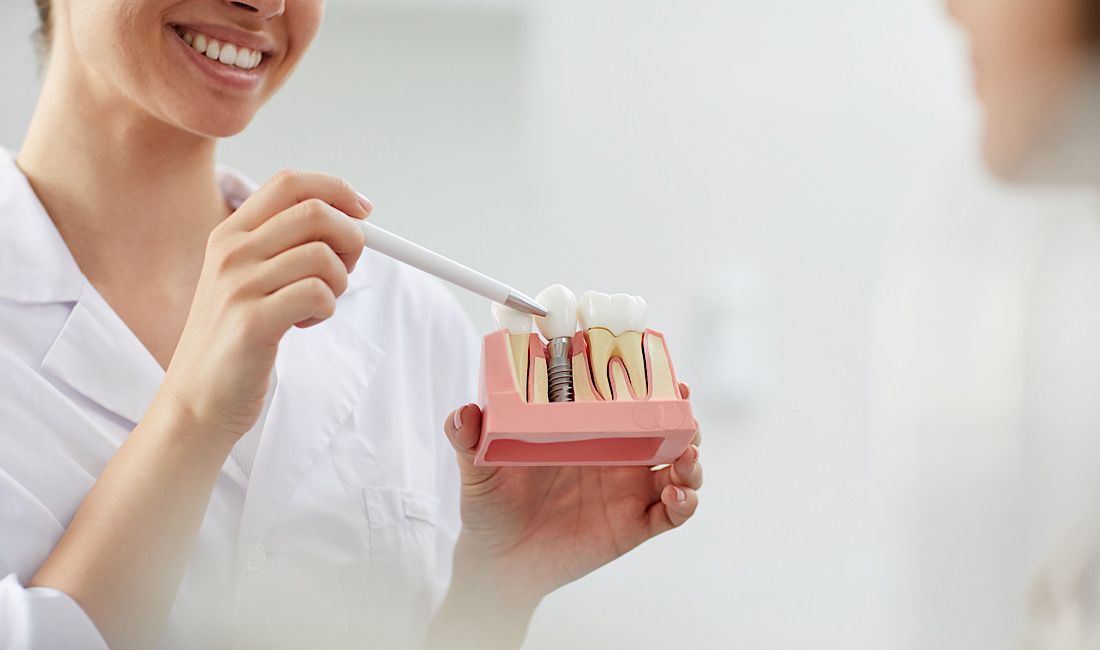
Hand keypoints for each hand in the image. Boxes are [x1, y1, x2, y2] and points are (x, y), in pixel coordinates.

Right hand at [158, 170, 369, 442]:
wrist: (196, 401)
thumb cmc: (233, 340)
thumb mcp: (248, 279)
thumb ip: (285, 247)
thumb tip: (350, 219)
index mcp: (229, 234)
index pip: (290, 183)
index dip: (336, 190)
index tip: (363, 211)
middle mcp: (230, 251)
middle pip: (316, 213)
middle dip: (350, 239)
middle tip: (343, 271)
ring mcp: (238, 285)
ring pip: (323, 256)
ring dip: (337, 283)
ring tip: (315, 306)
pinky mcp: (252, 321)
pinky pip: (318, 294)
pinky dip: (326, 309)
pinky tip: (303, 324)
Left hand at [441, 384, 702, 606]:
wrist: (498, 561)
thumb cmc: (491, 505)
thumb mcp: (478, 467)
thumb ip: (469, 439)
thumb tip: (462, 413)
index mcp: (587, 429)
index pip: (627, 397)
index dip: (651, 381)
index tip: (661, 369)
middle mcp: (616, 454)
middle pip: (666, 427)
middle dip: (683, 416)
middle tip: (684, 410)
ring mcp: (629, 489)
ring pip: (680, 466)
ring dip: (692, 458)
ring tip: (684, 458)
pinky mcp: (635, 524)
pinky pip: (673, 512)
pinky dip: (685, 501)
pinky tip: (675, 494)